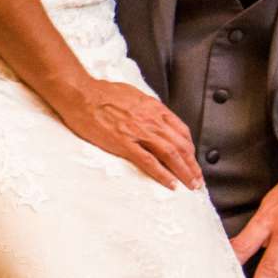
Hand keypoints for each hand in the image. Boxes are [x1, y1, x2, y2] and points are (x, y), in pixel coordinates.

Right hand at [49, 76, 202, 191]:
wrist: (80, 94)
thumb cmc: (101, 93)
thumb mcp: (132, 94)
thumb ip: (146, 107)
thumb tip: (153, 114)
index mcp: (153, 108)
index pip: (181, 130)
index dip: (190, 147)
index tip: (193, 159)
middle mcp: (151, 120)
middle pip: (180, 145)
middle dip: (192, 165)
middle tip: (197, 179)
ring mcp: (138, 132)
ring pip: (170, 155)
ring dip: (183, 172)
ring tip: (190, 185)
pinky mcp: (124, 143)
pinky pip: (148, 162)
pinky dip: (162, 174)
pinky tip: (170, 183)